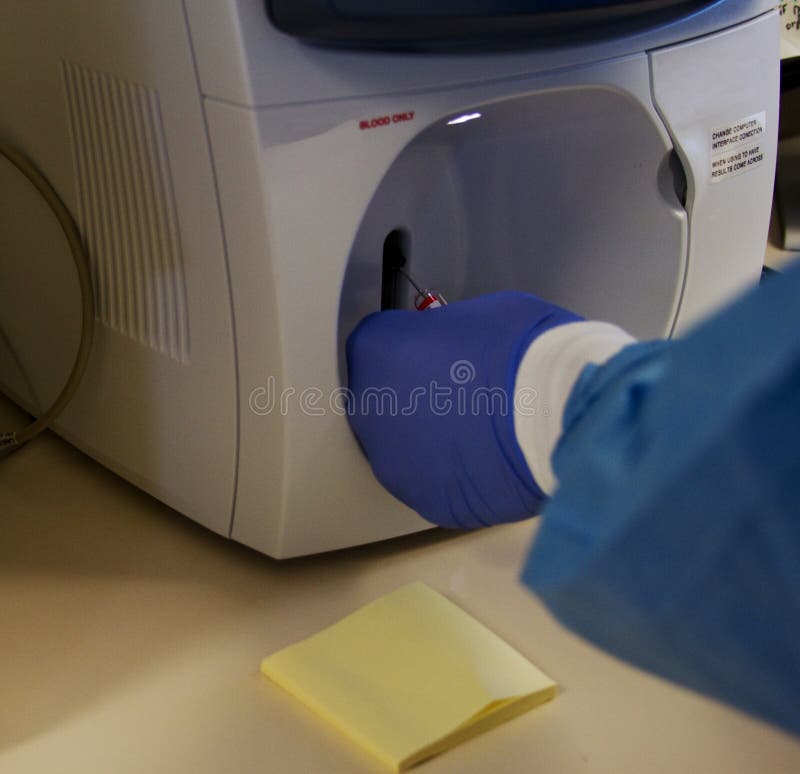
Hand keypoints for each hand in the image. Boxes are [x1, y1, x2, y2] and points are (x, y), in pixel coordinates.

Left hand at [346, 291, 580, 527]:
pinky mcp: (430, 503)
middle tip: (459, 392)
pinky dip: (456, 475)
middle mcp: (371, 411)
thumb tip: (449, 348)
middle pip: (382, 401)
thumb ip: (442, 334)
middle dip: (412, 396)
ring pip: (404, 449)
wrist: (557, 411)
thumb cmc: (522, 349)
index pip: (375, 346)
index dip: (408, 348)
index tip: (433, 351)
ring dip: (430, 441)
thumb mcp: (474, 314)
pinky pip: (436, 483)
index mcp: (376, 352)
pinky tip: (489, 461)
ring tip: (478, 431)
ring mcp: (396, 464)